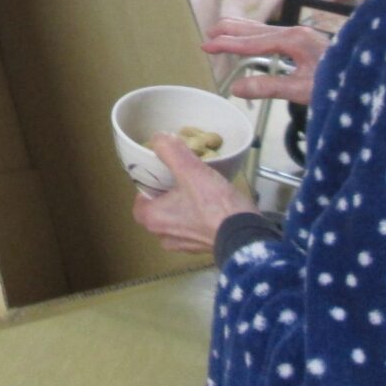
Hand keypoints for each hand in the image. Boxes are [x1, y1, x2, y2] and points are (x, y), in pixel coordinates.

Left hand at [132, 134, 257, 252]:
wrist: (246, 237)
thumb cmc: (213, 204)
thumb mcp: (190, 170)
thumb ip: (170, 151)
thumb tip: (158, 138)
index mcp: (153, 219)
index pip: (139, 201)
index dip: (147, 185)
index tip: (160, 173)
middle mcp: (164, 236)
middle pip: (158, 210)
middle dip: (166, 194)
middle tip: (180, 177)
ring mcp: (185, 245)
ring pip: (176, 220)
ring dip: (183, 205)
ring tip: (197, 187)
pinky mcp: (204, 248)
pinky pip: (194, 228)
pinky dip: (198, 216)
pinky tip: (212, 203)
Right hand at [201, 17, 329, 105]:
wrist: (370, 78)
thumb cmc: (338, 84)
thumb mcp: (302, 90)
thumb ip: (268, 87)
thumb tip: (235, 87)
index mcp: (292, 40)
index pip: (250, 41)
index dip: (226, 44)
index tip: (206, 45)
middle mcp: (294, 32)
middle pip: (254, 28)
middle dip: (229, 31)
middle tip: (207, 35)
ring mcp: (300, 34)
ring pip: (262, 29)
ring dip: (239, 31)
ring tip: (221, 33)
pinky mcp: (304, 41)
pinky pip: (270, 34)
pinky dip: (252, 35)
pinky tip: (250, 40)